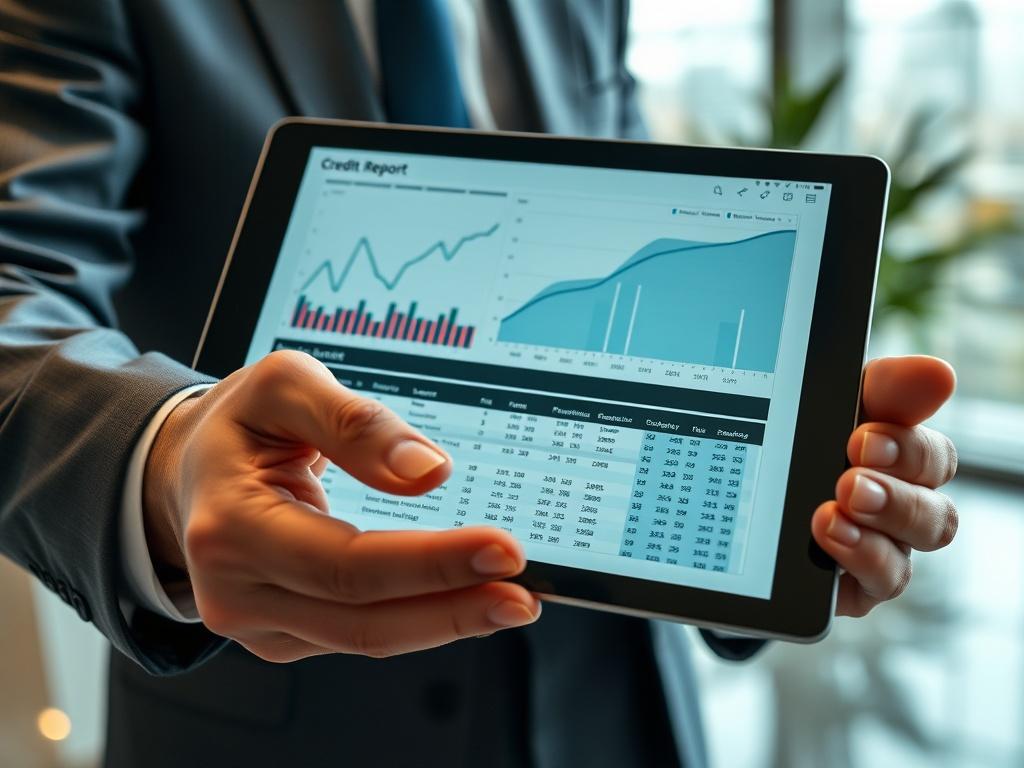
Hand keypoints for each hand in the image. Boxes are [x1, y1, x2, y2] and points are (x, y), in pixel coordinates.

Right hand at [143, 350, 539, 661]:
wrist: (189, 466)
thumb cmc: (239, 423)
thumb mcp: (286, 386)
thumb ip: (355, 422)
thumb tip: (426, 472)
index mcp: (230, 525)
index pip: (346, 562)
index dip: (430, 562)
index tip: (501, 550)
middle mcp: (233, 588)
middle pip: (361, 618)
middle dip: (452, 607)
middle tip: (522, 594)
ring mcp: (254, 620)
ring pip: (364, 638)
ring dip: (445, 622)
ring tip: (509, 602)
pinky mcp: (280, 632)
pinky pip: (357, 636)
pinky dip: (417, 621)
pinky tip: (461, 601)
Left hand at [812, 356, 958, 616]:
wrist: (734, 490)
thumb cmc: (796, 435)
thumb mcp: (827, 402)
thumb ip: (882, 388)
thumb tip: (938, 372)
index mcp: (900, 458)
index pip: (931, 458)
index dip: (907, 450)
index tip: (862, 438)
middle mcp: (901, 507)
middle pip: (934, 515)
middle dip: (894, 498)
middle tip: (848, 482)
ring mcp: (882, 549)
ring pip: (905, 559)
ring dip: (874, 536)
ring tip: (829, 516)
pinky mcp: (856, 586)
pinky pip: (876, 584)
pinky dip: (856, 561)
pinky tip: (825, 540)